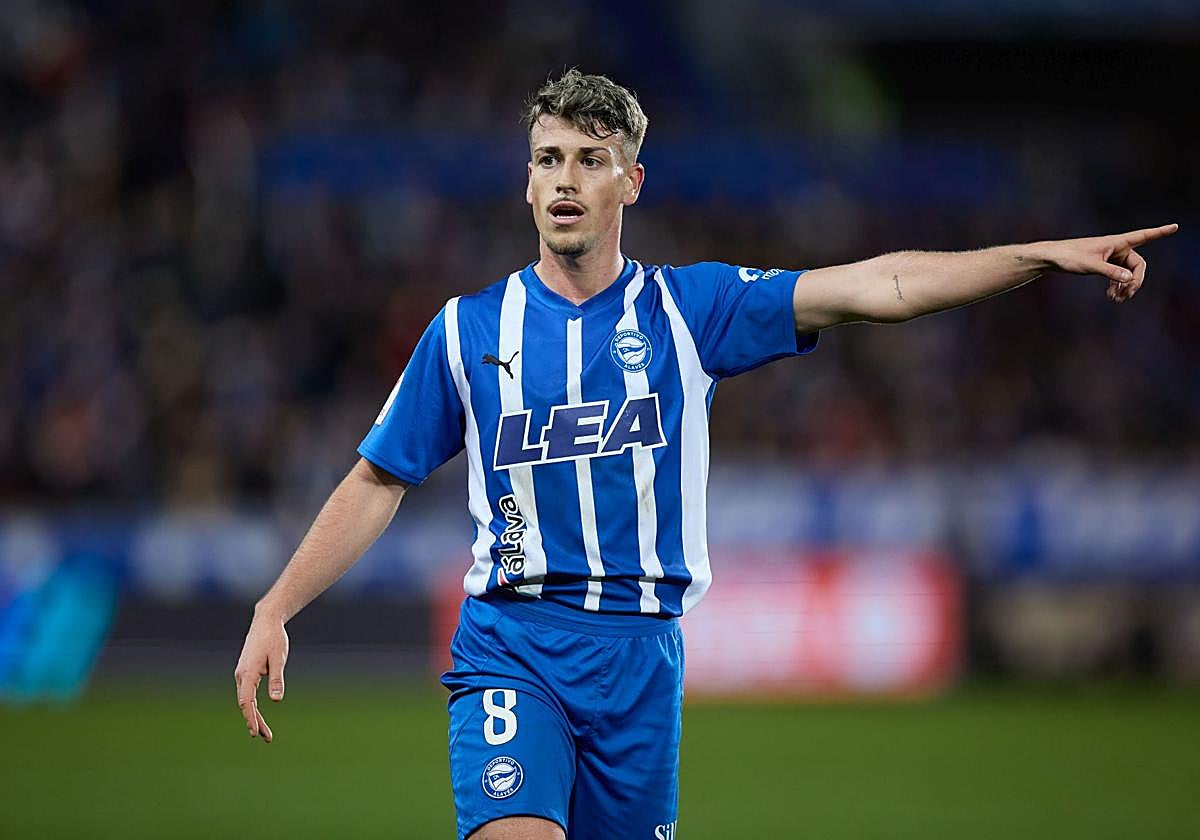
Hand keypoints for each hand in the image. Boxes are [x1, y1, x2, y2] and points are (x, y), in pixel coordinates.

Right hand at [233, 608, 289, 742]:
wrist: (265, 621)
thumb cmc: (273, 638)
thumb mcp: (279, 658)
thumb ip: (276, 679)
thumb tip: (276, 700)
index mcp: (248, 672)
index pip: (246, 701)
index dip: (251, 718)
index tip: (255, 732)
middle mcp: (241, 675)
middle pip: (245, 704)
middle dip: (254, 722)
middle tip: (265, 738)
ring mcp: (242, 674)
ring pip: (246, 700)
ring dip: (254, 716)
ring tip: (265, 733)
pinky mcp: (247, 672)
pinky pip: (248, 694)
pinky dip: (253, 706)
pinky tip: (259, 716)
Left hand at [1043, 222, 1177, 303]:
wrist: (1051, 258)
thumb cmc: (1069, 257)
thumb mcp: (1091, 265)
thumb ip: (1111, 272)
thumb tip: (1130, 279)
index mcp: (1116, 242)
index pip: (1143, 236)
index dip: (1160, 232)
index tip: (1175, 226)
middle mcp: (1115, 247)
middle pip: (1138, 264)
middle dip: (1135, 281)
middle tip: (1127, 296)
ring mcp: (1109, 256)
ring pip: (1127, 272)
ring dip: (1125, 286)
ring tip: (1117, 299)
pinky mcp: (1102, 264)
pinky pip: (1117, 275)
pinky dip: (1117, 285)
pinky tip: (1111, 296)